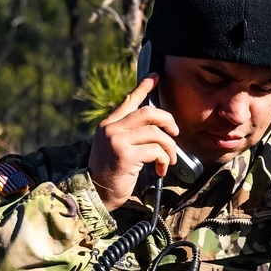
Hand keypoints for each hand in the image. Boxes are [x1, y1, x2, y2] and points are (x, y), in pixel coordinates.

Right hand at [87, 73, 180, 210]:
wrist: (95, 194)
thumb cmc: (108, 174)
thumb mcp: (113, 148)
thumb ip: (127, 134)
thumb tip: (155, 128)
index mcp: (108, 125)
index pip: (129, 101)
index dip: (143, 87)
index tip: (156, 76)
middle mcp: (111, 129)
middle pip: (148, 113)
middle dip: (168, 121)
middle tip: (175, 133)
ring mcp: (117, 141)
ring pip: (156, 133)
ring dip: (169, 147)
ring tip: (169, 160)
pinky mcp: (125, 155)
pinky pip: (155, 151)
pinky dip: (163, 160)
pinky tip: (161, 170)